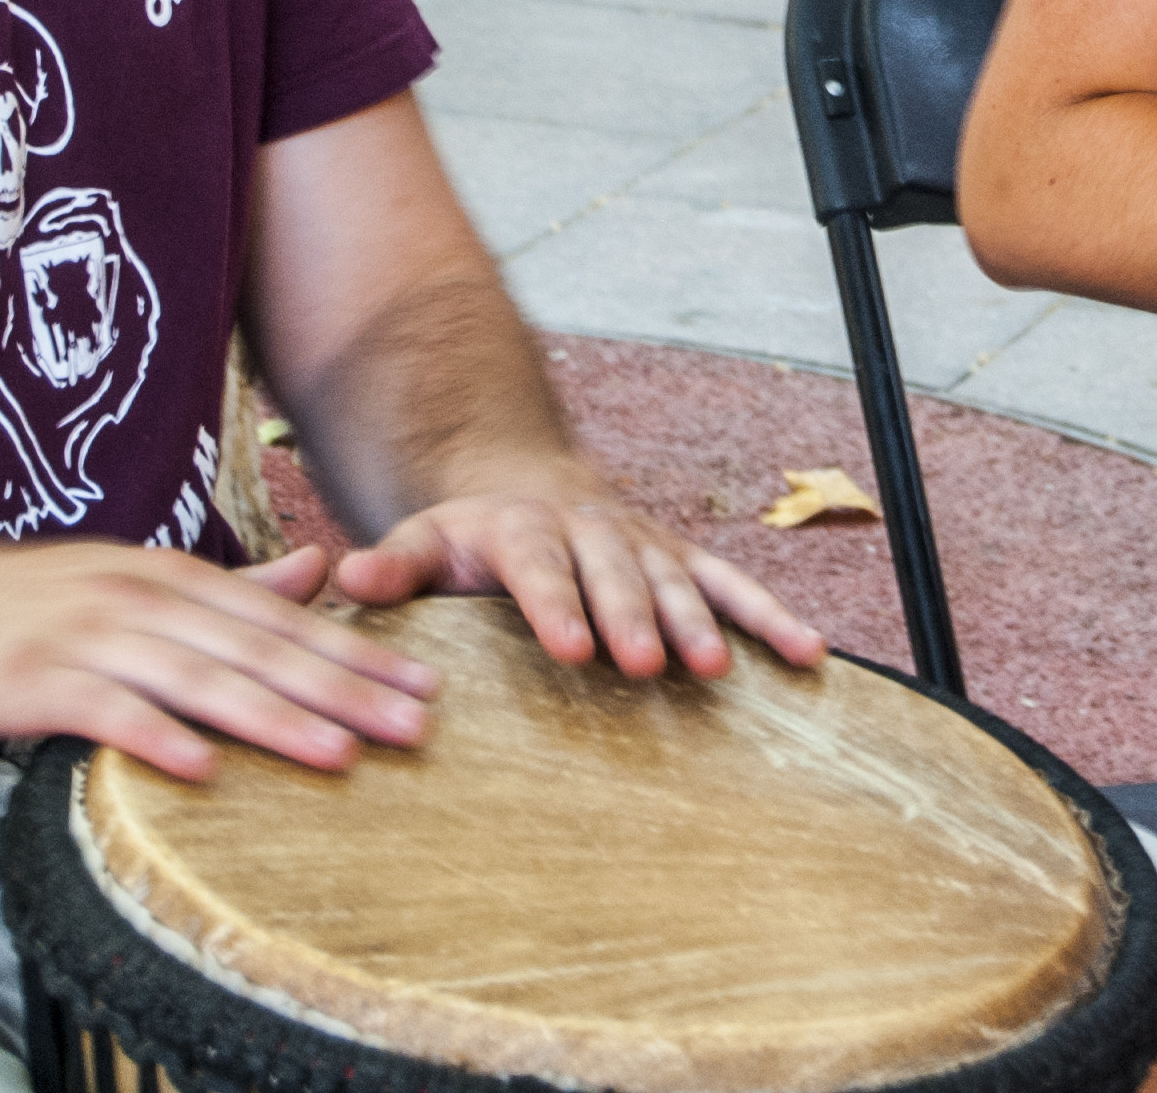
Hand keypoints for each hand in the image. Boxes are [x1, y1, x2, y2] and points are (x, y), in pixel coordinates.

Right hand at [0, 533, 439, 779]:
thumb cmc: (11, 606)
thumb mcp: (122, 578)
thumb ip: (221, 587)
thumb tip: (315, 571)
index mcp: (165, 576)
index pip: (281, 619)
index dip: (357, 651)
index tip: (426, 683)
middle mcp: (136, 599)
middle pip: (258, 649)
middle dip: (344, 687)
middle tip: (415, 723)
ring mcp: (82, 637)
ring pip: (198, 679)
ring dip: (274, 718)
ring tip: (340, 755)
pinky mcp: (29, 680)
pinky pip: (103, 712)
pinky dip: (155, 738)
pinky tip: (202, 768)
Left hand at [334, 471, 830, 679]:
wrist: (526, 487)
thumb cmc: (467, 540)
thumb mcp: (423, 541)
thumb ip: (395, 563)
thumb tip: (347, 573)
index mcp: (523, 531)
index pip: (541, 567)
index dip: (557, 604)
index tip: (571, 649)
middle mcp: (593, 532)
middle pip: (616, 573)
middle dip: (634, 616)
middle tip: (647, 665)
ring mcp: (645, 546)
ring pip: (678, 578)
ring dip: (699, 621)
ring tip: (717, 669)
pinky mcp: (684, 562)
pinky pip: (734, 586)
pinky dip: (772, 617)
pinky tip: (808, 655)